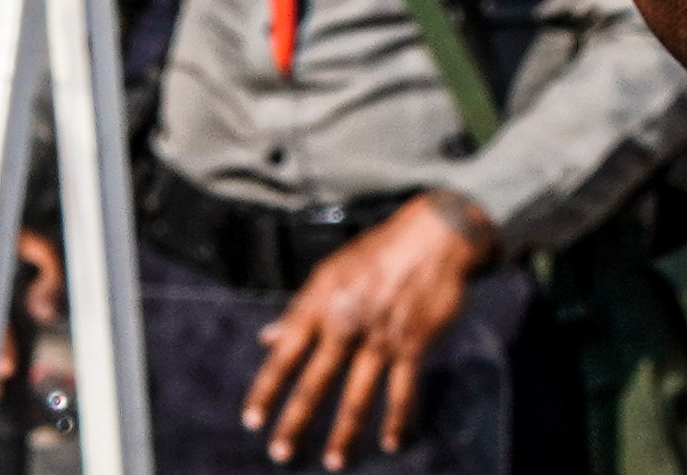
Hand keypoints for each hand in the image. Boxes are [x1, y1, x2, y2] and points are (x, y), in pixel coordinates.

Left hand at [242, 192, 494, 469]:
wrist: (434, 235)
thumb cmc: (377, 252)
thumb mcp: (329, 272)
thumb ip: (298, 310)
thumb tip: (267, 338)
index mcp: (320, 304)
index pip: (285, 354)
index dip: (267, 388)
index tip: (252, 419)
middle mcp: (346, 324)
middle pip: (316, 381)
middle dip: (296, 420)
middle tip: (280, 452)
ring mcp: (381, 337)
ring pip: (358, 394)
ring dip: (344, 431)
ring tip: (334, 461)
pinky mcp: (414, 343)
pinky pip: (404, 388)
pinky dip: (399, 418)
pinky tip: (393, 442)